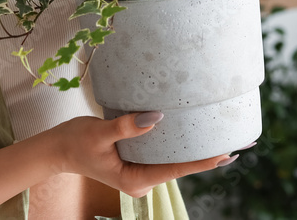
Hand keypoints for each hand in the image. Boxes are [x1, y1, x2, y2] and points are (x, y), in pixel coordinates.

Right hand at [45, 113, 233, 197]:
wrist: (57, 148)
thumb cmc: (75, 142)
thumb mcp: (99, 132)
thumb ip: (127, 126)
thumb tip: (156, 117)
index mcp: (136, 180)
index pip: (176, 170)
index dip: (203, 161)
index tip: (227, 154)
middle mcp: (142, 179)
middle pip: (180, 166)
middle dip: (208, 155)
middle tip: (240, 143)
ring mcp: (141, 171)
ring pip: (173, 159)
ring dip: (195, 148)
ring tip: (224, 135)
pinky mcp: (138, 160)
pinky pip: (163, 152)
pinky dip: (179, 142)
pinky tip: (194, 131)